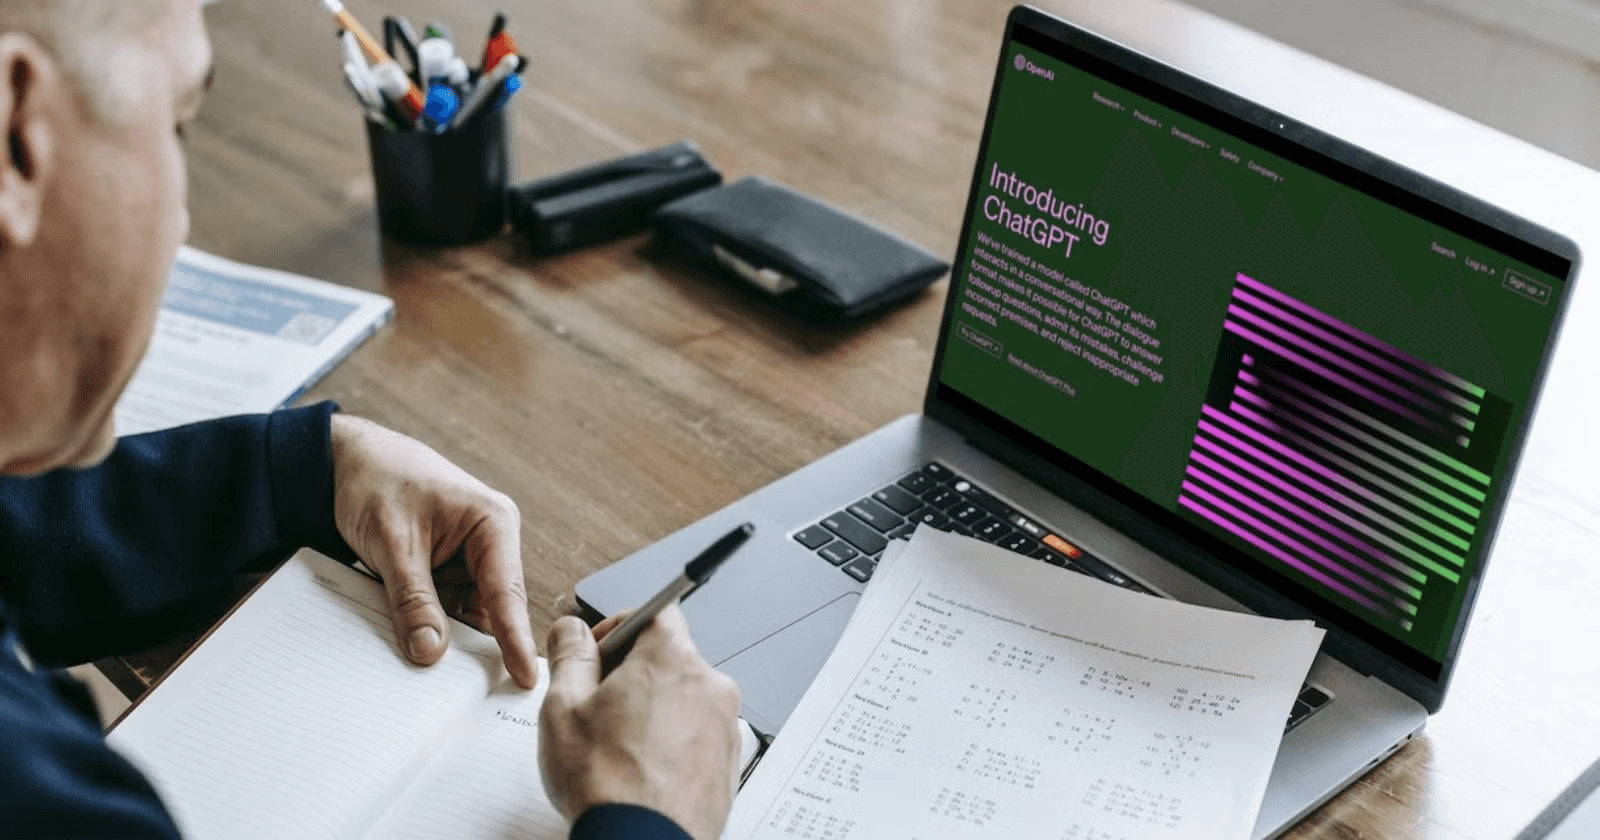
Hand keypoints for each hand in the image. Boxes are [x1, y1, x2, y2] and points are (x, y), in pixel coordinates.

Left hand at [330, 414, 538, 688]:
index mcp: (492, 523)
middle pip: (492, 609)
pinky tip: (416, 647)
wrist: (344, 461)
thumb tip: (431, 652)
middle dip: (479, 646)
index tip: (524, 676)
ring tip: (435, 676)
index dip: (515, 638)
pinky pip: (444, 610)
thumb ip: (414, 600)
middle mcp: (490, 543)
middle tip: (473, 693)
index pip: (507, 592)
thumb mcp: (392, 543)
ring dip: (448, 638)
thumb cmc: (377, 480)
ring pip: (466, 615)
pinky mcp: (447, 571)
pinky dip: (429, 627)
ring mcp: (469, 559)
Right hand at [539, 607, 741, 839]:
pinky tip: (643, 768)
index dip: (619, 627)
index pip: (655, 612)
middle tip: (598, 706)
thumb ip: (570, 656)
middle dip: (632, 674)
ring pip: (685, 700)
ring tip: (618, 746)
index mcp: (672, 659)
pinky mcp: (730, 764)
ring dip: (655, 710)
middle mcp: (710, 685)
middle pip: (670, 659)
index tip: (598, 651)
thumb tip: (571, 631)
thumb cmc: (607, 783)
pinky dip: (674, 743)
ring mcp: (725, 726)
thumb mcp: (564, 708)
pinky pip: (699, 736)